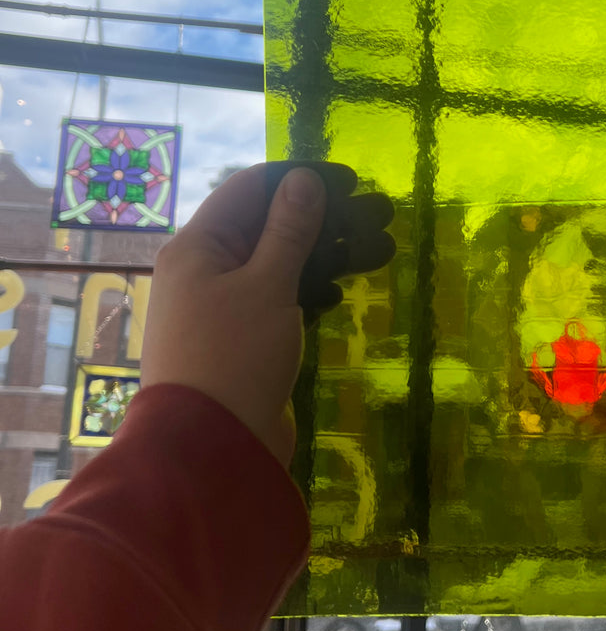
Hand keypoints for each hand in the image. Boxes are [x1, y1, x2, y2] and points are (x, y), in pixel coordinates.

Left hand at [141, 164, 392, 465]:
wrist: (209, 451)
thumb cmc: (234, 357)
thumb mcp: (268, 285)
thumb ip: (290, 230)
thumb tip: (305, 180)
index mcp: (197, 246)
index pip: (251, 188)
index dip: (302, 179)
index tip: (353, 182)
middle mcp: (204, 270)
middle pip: (268, 226)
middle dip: (325, 219)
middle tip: (382, 217)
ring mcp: (221, 308)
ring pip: (279, 265)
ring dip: (325, 255)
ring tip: (381, 251)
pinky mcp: (240, 341)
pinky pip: (277, 299)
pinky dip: (308, 290)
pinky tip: (340, 293)